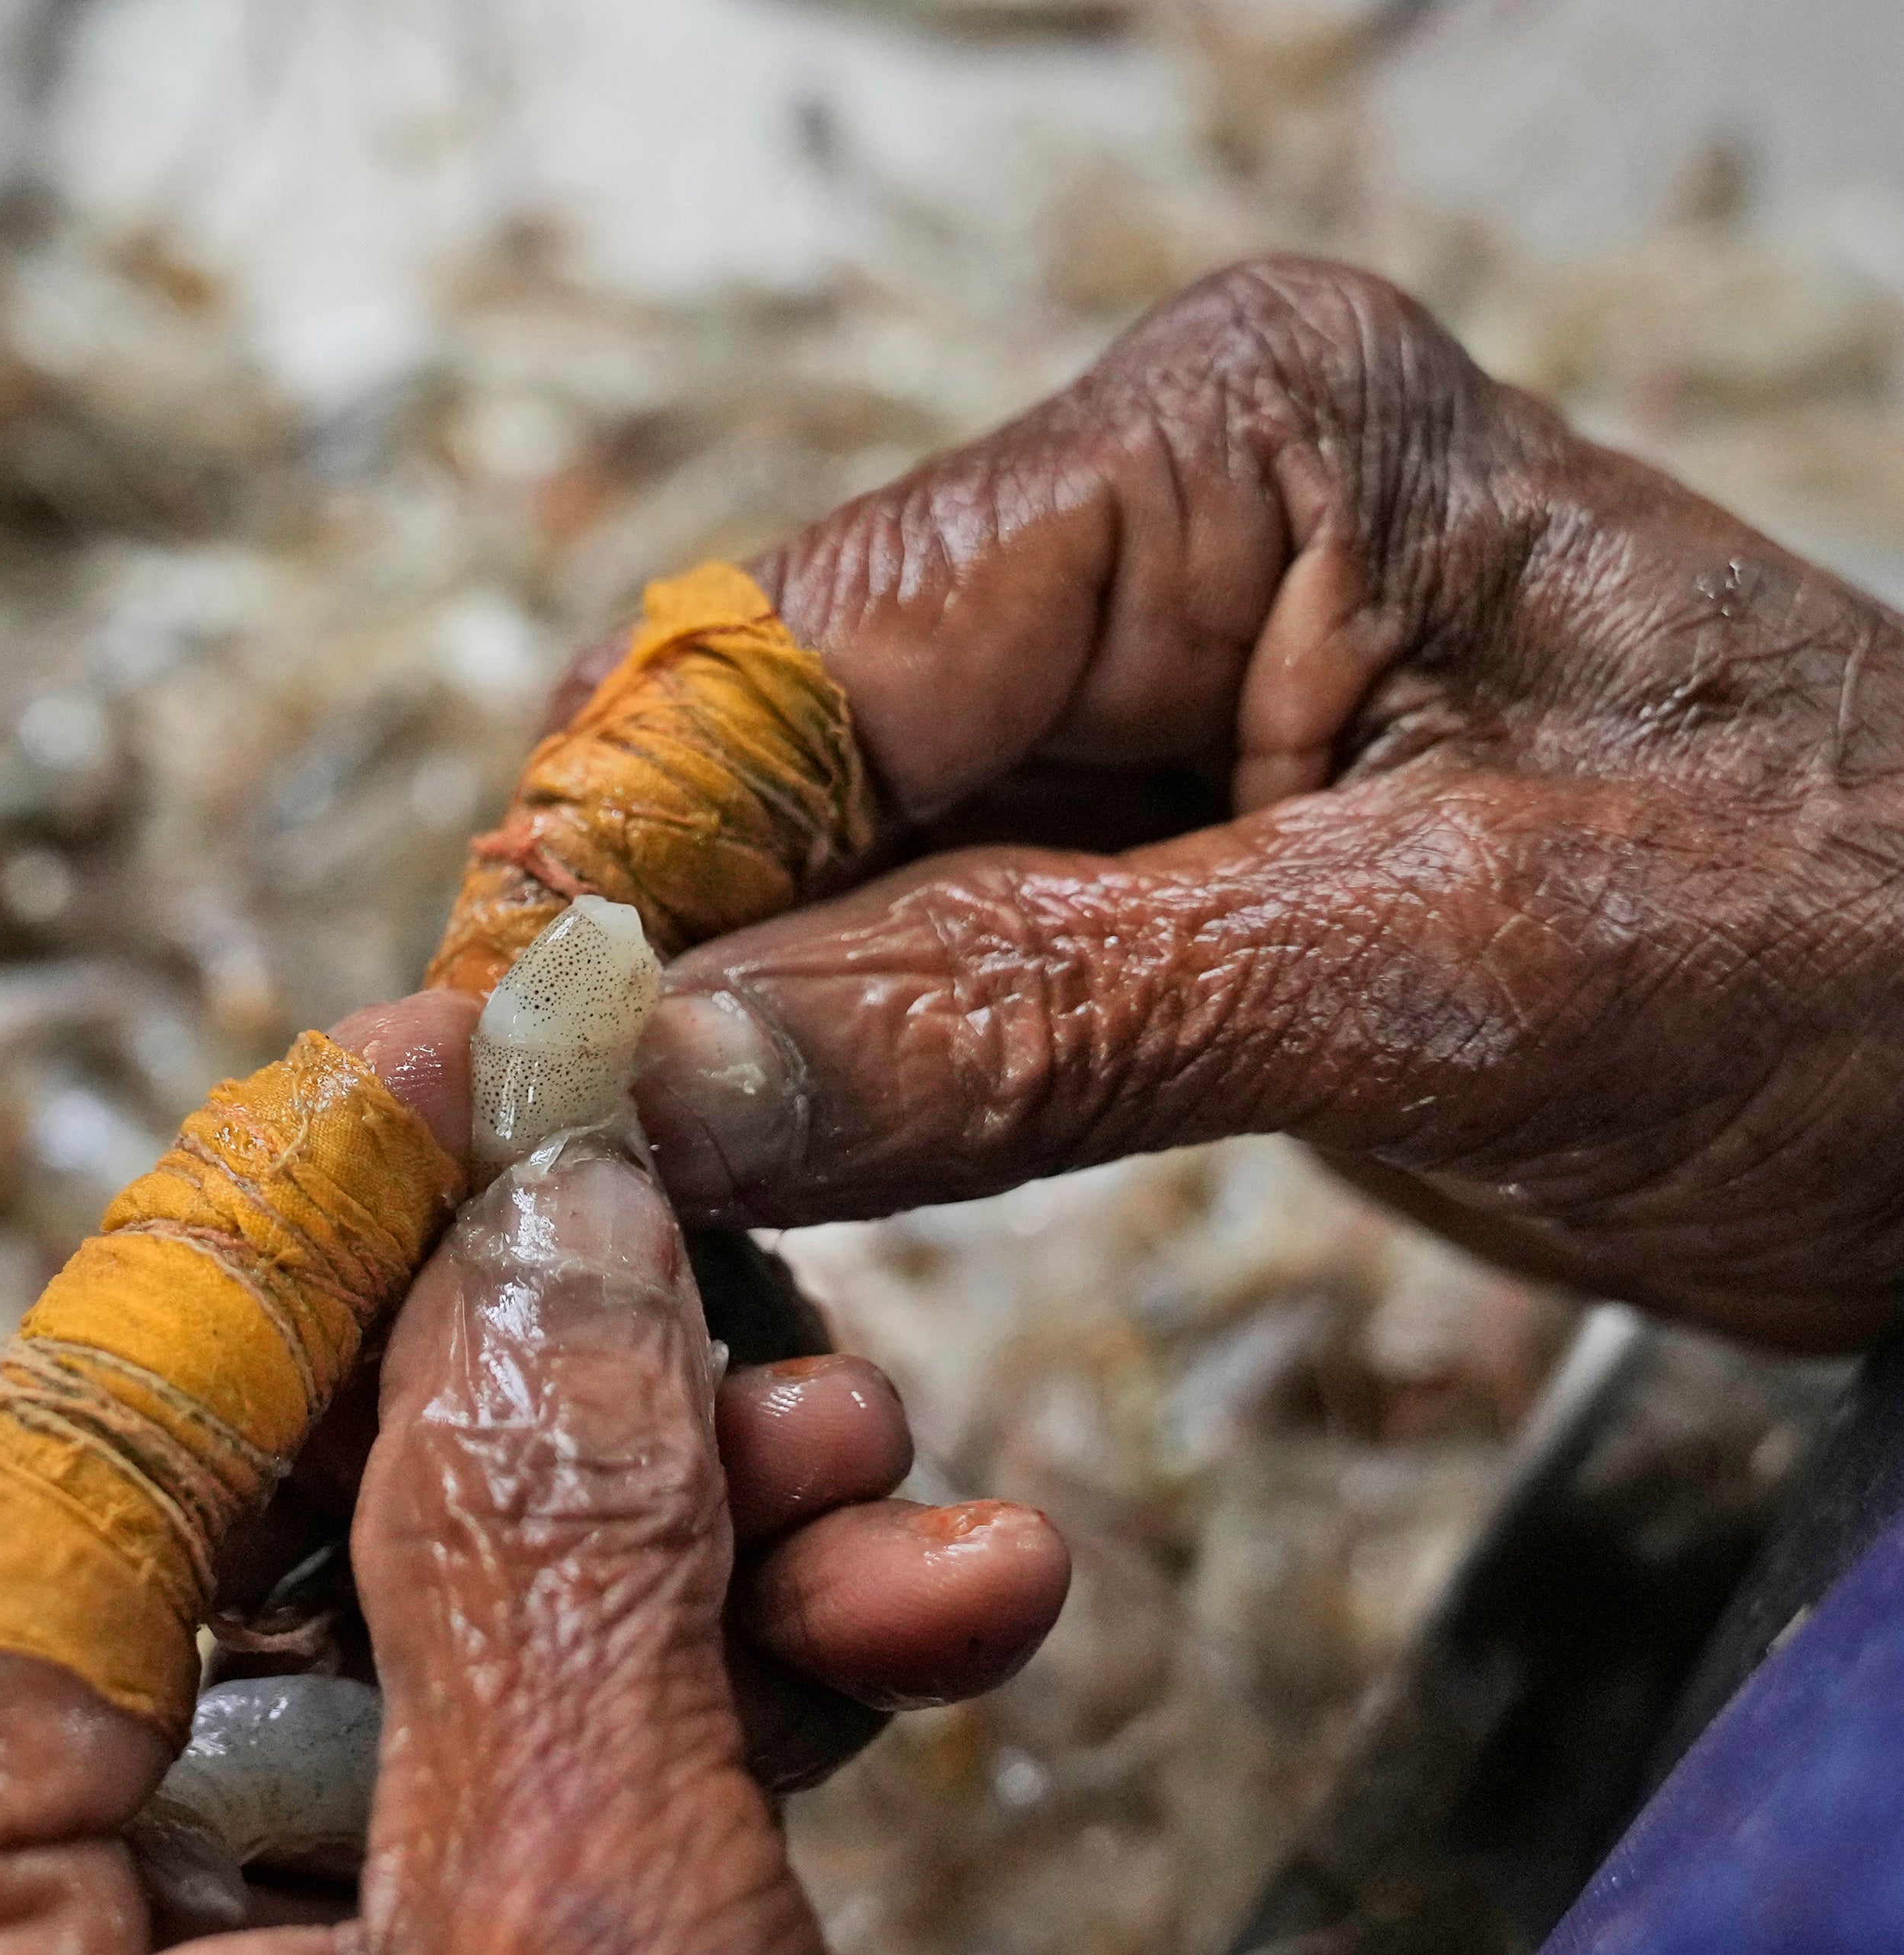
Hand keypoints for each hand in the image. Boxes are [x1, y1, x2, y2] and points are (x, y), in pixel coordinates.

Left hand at [0, 1134, 1061, 1954]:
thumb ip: (546, 1564)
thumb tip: (532, 1215)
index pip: (58, 1507)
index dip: (273, 1242)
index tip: (457, 1045)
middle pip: (238, 1584)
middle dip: (529, 1416)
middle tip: (734, 1278)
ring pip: (403, 1700)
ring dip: (664, 1563)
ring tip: (887, 1481)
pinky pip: (491, 1853)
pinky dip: (696, 1738)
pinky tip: (902, 1627)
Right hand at [626, 256, 1903, 1350]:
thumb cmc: (1870, 969)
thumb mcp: (1442, 985)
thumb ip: (1026, 1022)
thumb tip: (659, 1086)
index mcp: (1236, 439)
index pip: (808, 650)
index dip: (620, 867)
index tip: (478, 1078)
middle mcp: (1149, 530)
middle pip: (769, 759)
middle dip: (641, 974)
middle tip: (510, 1197)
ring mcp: (1135, 693)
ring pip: (803, 878)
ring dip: (703, 1054)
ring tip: (600, 1227)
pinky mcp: (1139, 852)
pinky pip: (895, 962)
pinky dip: (812, 1093)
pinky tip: (744, 1198)